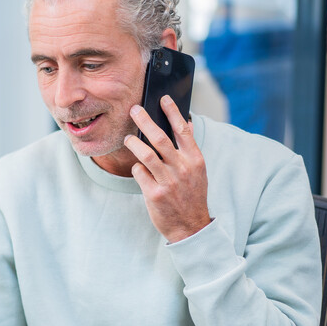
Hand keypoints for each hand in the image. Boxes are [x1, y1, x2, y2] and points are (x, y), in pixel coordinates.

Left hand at [125, 95, 211, 242]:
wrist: (190, 227)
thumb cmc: (191, 195)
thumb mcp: (198, 171)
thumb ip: (190, 148)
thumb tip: (186, 123)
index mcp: (195, 160)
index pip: (183, 130)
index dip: (172, 112)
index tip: (163, 99)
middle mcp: (182, 168)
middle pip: (160, 138)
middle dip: (144, 120)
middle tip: (134, 110)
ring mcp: (168, 181)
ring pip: (145, 154)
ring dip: (134, 143)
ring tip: (128, 139)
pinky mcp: (154, 193)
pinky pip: (139, 173)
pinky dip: (136, 168)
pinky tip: (139, 170)